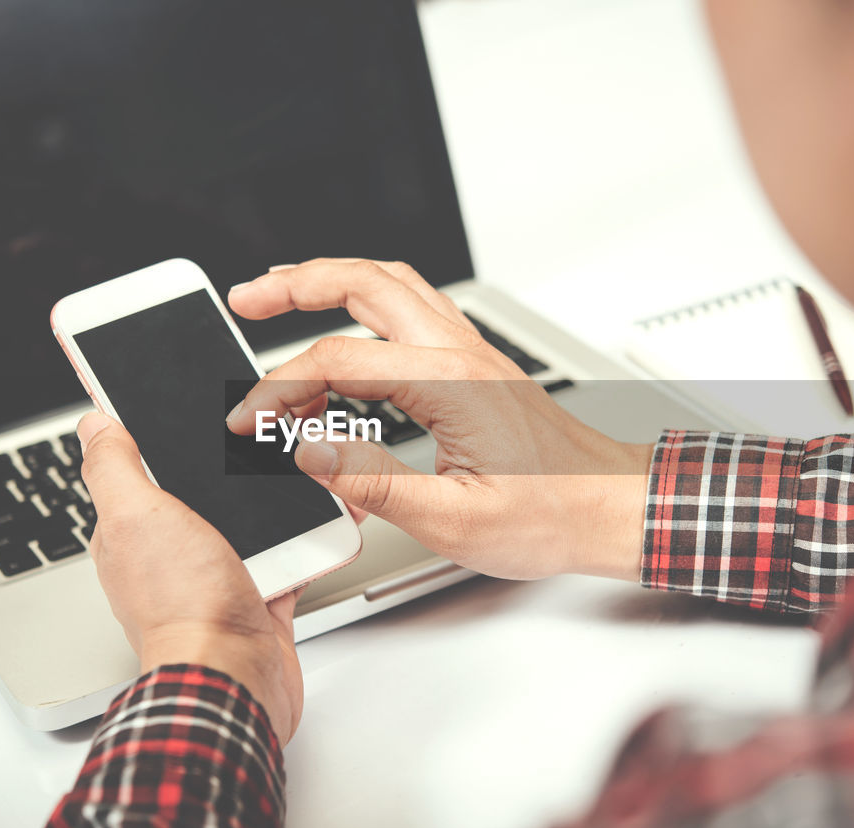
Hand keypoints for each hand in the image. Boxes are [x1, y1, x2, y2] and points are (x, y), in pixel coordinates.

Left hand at [77, 412, 302, 745]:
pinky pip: (289, 555)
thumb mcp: (136, 516)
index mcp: (134, 530)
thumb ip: (113, 467)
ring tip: (303, 466)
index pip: (146, 468)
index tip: (196, 406)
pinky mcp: (260, 596)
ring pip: (252, 521)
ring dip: (277, 499)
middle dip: (231, 467)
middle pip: (205, 491)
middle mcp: (174, 553)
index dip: (166, 436)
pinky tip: (328, 516)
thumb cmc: (183, 607)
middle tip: (264, 433)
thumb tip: (92, 422)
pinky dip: (309, 537)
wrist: (235, 677)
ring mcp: (218, 576)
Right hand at [226, 259, 651, 581]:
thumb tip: (309, 450)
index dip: (281, 388)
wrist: (607, 507)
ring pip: (390, 286)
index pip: (340, 361)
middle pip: (365, 283)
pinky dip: (363, 306)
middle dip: (296, 283)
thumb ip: (373, 482)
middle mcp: (460, 354)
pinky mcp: (474, 367)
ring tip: (281, 294)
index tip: (250, 421)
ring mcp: (469, 354)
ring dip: (332, 281)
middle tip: (246, 298)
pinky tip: (344, 329)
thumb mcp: (453, 519)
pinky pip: (410, 313)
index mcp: (450, 383)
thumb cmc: (549, 515)